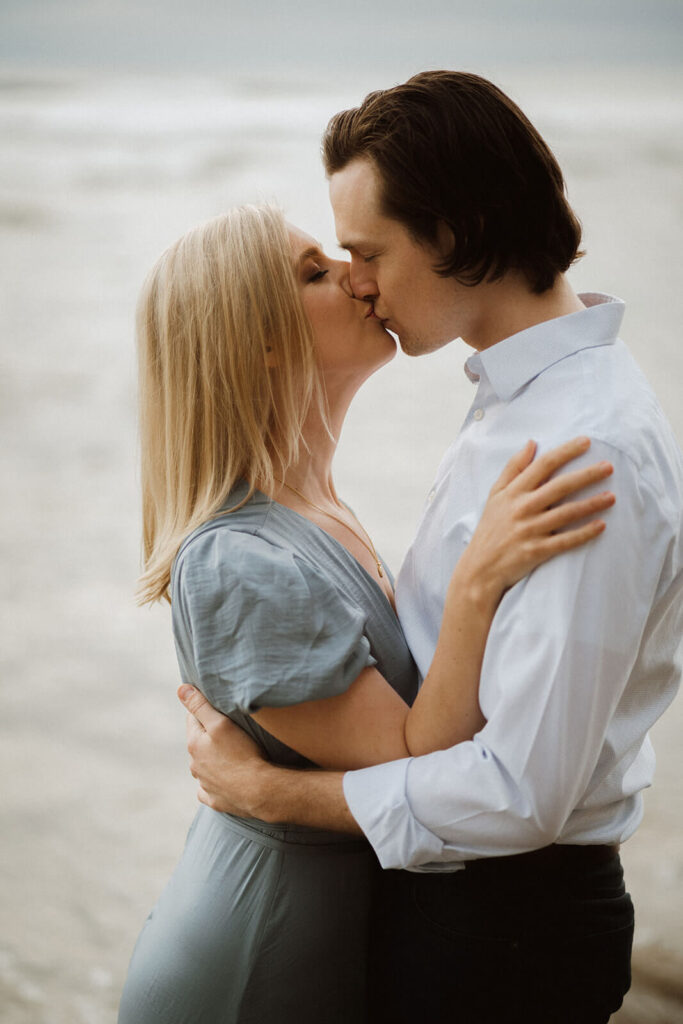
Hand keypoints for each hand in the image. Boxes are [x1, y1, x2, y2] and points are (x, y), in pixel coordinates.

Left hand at [178, 685, 267, 815]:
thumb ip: (200, 705)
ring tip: (232, 754)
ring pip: (205, 766)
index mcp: (194, 744)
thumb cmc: (242, 753)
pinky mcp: (216, 800)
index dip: (205, 711)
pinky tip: (225, 779)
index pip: (193, 719)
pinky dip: (215, 783)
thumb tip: (180, 689)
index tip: (219, 709)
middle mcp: (195, 765)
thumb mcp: (220, 723)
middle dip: (209, 736)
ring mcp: (205, 785)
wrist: (259, 790)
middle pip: (199, 743)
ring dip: (213, 759)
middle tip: (230, 730)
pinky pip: (210, 789)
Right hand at [457, 437, 614, 602]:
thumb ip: (513, 468)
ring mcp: (530, 530)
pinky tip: (601, 525)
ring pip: (567, 513)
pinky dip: (584, 533)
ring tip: (612, 497)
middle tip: (609, 467)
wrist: (480, 567)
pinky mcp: (537, 551)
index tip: (586, 442)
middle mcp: (523, 508)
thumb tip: (531, 443)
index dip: (566, 452)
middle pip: (560, 486)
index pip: (543, 465)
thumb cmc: (490, 528)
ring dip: (592, 504)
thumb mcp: (495, 494)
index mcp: (514, 492)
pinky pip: (566, 541)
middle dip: (587, 475)